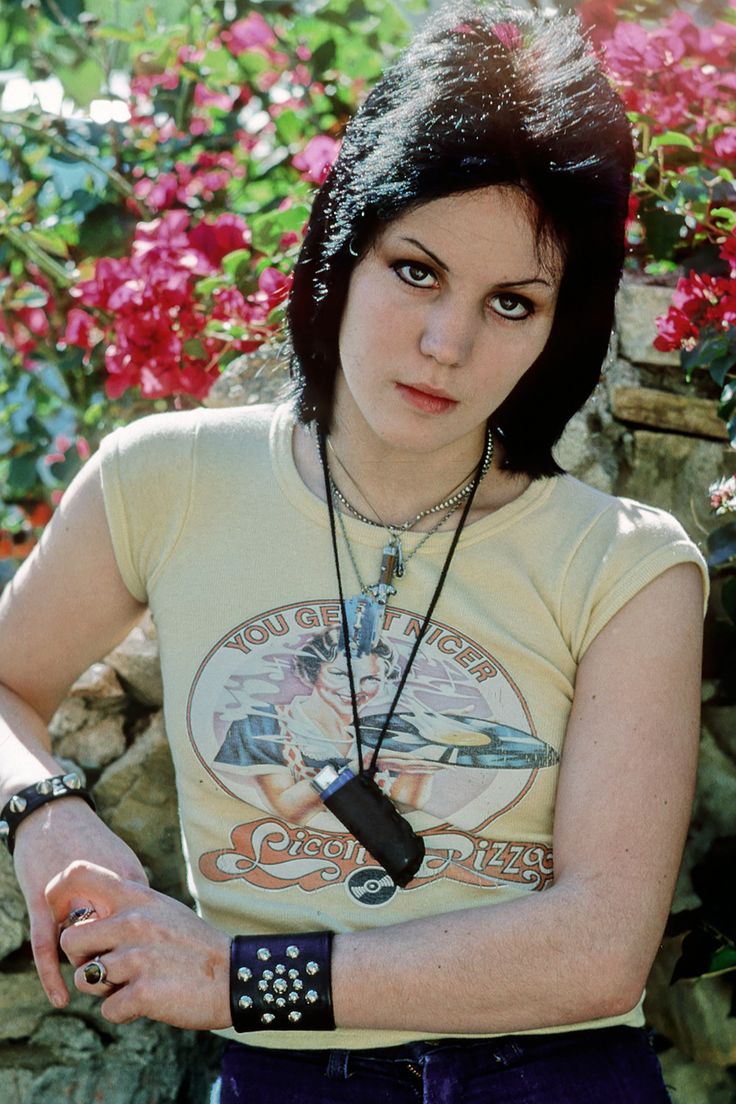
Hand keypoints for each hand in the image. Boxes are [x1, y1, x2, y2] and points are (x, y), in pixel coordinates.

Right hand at [12, 797, 148, 1007]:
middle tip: (125, 977)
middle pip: (115, 943)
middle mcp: (101, 890)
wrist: (52, 814)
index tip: (158, 970)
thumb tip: (156, 926)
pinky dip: (53, 976)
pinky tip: (62, 999)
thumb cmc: (90, 840)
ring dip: (88, 968)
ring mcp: (70, 896)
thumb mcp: (123, 861)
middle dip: (119, 965)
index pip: (145, 929)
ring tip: (99, 981)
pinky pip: (46, 946)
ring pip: (81, 947)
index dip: (149, 953)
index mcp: (127, 880)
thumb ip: (137, 892)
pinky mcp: (41, 901)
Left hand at [52, 861, 231, 1028]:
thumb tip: (86, 918)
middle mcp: (133, 921)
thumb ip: (127, 909)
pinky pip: (108, 1010)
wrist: (235, 975)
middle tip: (109, 966)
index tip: (61, 911)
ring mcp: (137, 957)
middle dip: (83, 959)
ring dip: (105, 989)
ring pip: (85, 979)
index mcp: (137, 897)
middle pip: (70, 940)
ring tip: (134, 983)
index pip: (80, 875)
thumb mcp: (162, 910)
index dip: (58, 892)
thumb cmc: (194, 945)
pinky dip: (124, 1012)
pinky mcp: (143, 993)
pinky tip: (149, 1001)